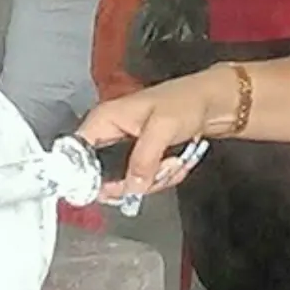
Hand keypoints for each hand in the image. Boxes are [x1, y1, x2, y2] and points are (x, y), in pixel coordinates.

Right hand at [76, 68, 238, 204]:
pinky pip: (144, 180)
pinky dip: (163, 177)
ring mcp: (126, 148)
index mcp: (105, 119)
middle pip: (103, 176)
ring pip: (127, 182)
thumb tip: (131, 184)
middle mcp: (110, 134)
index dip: (86, 175)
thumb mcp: (163, 128)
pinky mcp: (142, 158)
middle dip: (134, 180)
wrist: (212, 102)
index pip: (76, 153)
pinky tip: (176, 163)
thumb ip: (144, 158)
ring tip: (172, 161)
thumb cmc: (186, 100)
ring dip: (154, 179)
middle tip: (156, 172)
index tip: (108, 188)